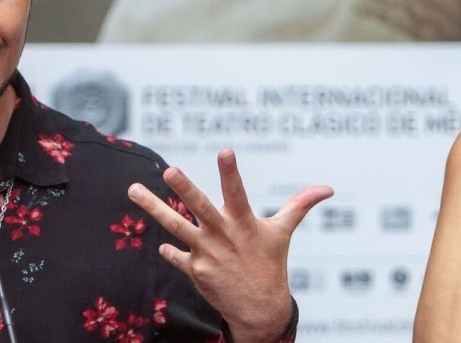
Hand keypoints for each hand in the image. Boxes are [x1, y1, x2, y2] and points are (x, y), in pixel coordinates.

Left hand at [128, 149, 331, 342]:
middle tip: (169, 170)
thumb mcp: (282, 233)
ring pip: (175, 227)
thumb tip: (328, 188)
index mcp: (244, 223)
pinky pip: (174, 254)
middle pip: (201, 208)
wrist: (260, 309)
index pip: (237, 192)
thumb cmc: (269, 264)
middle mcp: (222, 236)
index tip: (225, 151)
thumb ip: (299, 206)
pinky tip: (163, 246)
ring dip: (153, 209)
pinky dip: (170, 251)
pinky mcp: (194, 269)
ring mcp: (206, 253)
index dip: (231, 172)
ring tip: (132, 189)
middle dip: (185, 189)